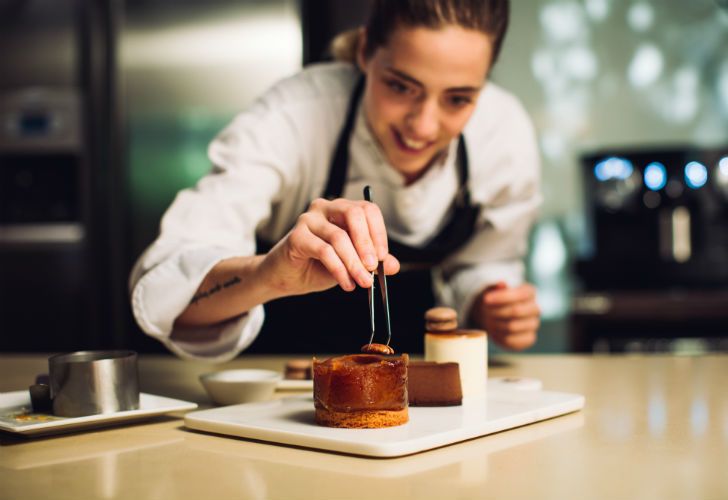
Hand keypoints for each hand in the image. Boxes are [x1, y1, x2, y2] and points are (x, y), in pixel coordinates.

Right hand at [260, 197, 399, 296]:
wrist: (288, 277)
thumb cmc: (320, 266)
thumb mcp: (352, 263)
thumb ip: (372, 261)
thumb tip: (394, 266)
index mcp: (342, 209)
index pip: (367, 209)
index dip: (378, 232)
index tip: (383, 257)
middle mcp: (326, 208)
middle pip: (354, 214)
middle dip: (367, 243)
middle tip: (373, 267)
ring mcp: (309, 219)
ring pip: (339, 237)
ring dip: (354, 263)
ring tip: (361, 282)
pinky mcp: (296, 236)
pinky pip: (324, 251)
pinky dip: (339, 269)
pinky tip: (346, 283)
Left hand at [470, 281, 539, 349]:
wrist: (497, 317)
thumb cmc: (496, 302)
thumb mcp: (494, 291)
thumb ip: (498, 287)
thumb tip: (502, 283)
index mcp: (530, 292)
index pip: (520, 294)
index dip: (502, 297)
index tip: (486, 299)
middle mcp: (535, 308)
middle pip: (516, 311)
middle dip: (497, 312)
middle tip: (486, 312)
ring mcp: (534, 324)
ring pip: (513, 326)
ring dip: (496, 324)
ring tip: (490, 321)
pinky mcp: (529, 339)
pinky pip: (513, 340)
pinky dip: (500, 336)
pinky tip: (495, 331)